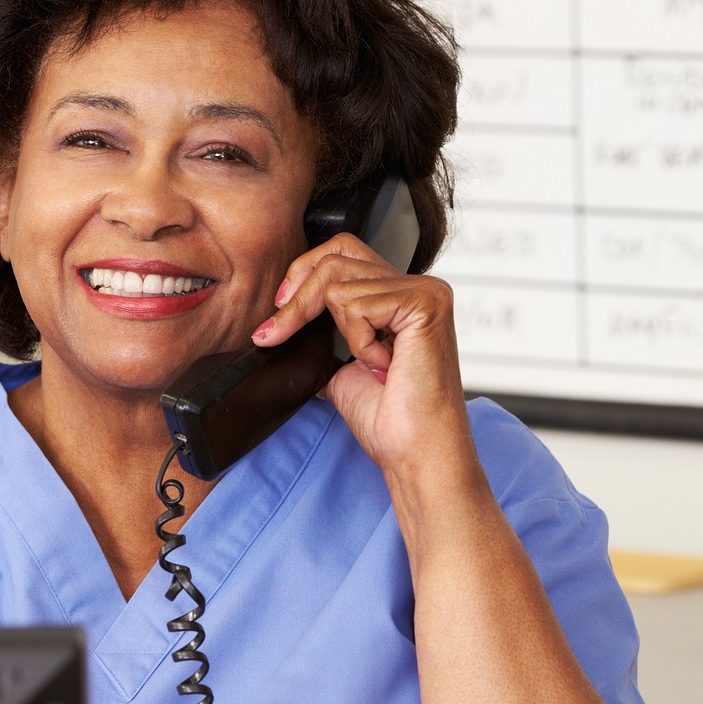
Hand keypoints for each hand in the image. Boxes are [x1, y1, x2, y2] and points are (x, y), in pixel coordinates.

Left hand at [251, 233, 473, 479]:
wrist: (414, 452)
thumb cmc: (392, 421)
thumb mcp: (342, 371)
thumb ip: (323, 340)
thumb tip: (281, 327)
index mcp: (402, 296)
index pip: (343, 251)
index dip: (303, 275)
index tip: (278, 317)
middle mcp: (419, 286)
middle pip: (336, 255)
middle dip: (298, 297)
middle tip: (277, 332)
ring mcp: (425, 291)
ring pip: (337, 281)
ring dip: (339, 332)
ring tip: (369, 365)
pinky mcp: (424, 304)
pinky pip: (356, 304)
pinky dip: (357, 340)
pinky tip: (383, 366)